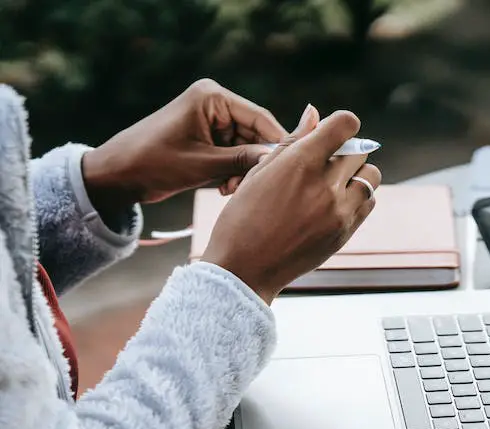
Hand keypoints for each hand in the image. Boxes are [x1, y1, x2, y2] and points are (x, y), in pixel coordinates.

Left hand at [81, 78, 286, 216]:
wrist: (117, 175)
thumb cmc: (153, 162)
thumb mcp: (203, 164)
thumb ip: (243, 160)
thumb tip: (277, 159)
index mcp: (213, 97)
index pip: (260, 118)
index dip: (278, 143)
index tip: (293, 167)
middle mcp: (215, 104)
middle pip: (256, 134)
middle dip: (256, 161)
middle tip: (250, 187)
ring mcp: (212, 121)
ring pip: (247, 147)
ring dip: (244, 171)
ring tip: (229, 190)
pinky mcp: (207, 137)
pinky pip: (234, 154)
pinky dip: (233, 172)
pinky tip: (224, 188)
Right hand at [201, 106, 381, 303]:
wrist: (245, 269)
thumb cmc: (243, 218)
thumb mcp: (260, 172)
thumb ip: (292, 141)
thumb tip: (314, 113)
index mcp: (301, 164)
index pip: (346, 125)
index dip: (341, 123)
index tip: (331, 132)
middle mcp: (326, 186)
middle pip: (360, 150)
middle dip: (345, 150)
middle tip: (325, 162)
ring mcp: (339, 212)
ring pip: (371, 177)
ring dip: (357, 173)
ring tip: (333, 183)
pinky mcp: (345, 232)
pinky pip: (369, 203)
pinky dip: (359, 197)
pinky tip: (335, 202)